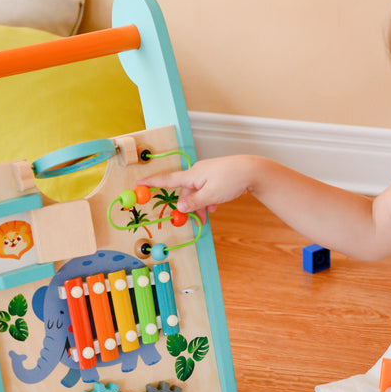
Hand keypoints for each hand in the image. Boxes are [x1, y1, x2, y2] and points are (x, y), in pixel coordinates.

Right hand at [138, 155, 257, 221]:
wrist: (252, 170)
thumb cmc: (231, 180)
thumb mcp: (211, 196)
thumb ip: (194, 203)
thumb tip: (179, 207)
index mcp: (192, 175)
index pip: (167, 179)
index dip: (151, 183)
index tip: (138, 183)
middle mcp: (197, 172)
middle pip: (185, 192)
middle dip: (189, 207)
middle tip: (197, 221)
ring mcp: (207, 173)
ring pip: (197, 192)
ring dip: (200, 205)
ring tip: (208, 216)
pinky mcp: (215, 176)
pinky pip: (206, 189)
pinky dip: (207, 200)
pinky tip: (215, 207)